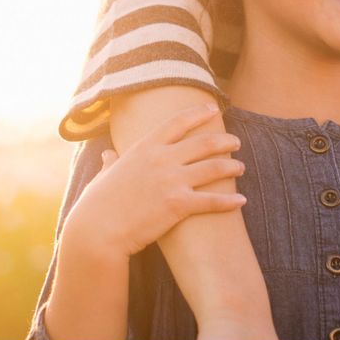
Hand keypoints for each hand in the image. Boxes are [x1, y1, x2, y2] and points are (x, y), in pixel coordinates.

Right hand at [64, 105, 247, 258]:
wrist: (98, 230)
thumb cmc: (98, 204)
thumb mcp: (105, 175)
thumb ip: (111, 162)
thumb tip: (108, 155)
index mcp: (145, 147)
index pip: (177, 122)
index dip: (198, 113)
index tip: (213, 109)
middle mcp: (161, 159)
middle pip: (203, 142)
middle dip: (224, 140)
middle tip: (235, 142)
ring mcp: (171, 181)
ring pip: (214, 168)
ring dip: (232, 166)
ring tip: (241, 168)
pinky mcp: (178, 205)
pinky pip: (212, 200)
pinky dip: (230, 201)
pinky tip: (241, 201)